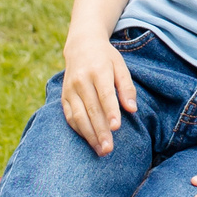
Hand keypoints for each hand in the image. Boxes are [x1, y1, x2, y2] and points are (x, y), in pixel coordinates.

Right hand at [60, 33, 135, 154]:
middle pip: (91, 109)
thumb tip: (132, 109)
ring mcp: (70, 89)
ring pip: (78, 116)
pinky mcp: (63, 96)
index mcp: (98, 70)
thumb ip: (127, 87)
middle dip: (100, 131)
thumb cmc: (106, 58)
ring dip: (89, 135)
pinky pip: (69, 116)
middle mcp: (81, 80)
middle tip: (109, 149)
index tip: (116, 128)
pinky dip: (79, 130)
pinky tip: (89, 141)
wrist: (81, 45)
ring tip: (100, 150)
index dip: (110, 111)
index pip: (104, 94)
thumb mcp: (120, 66)